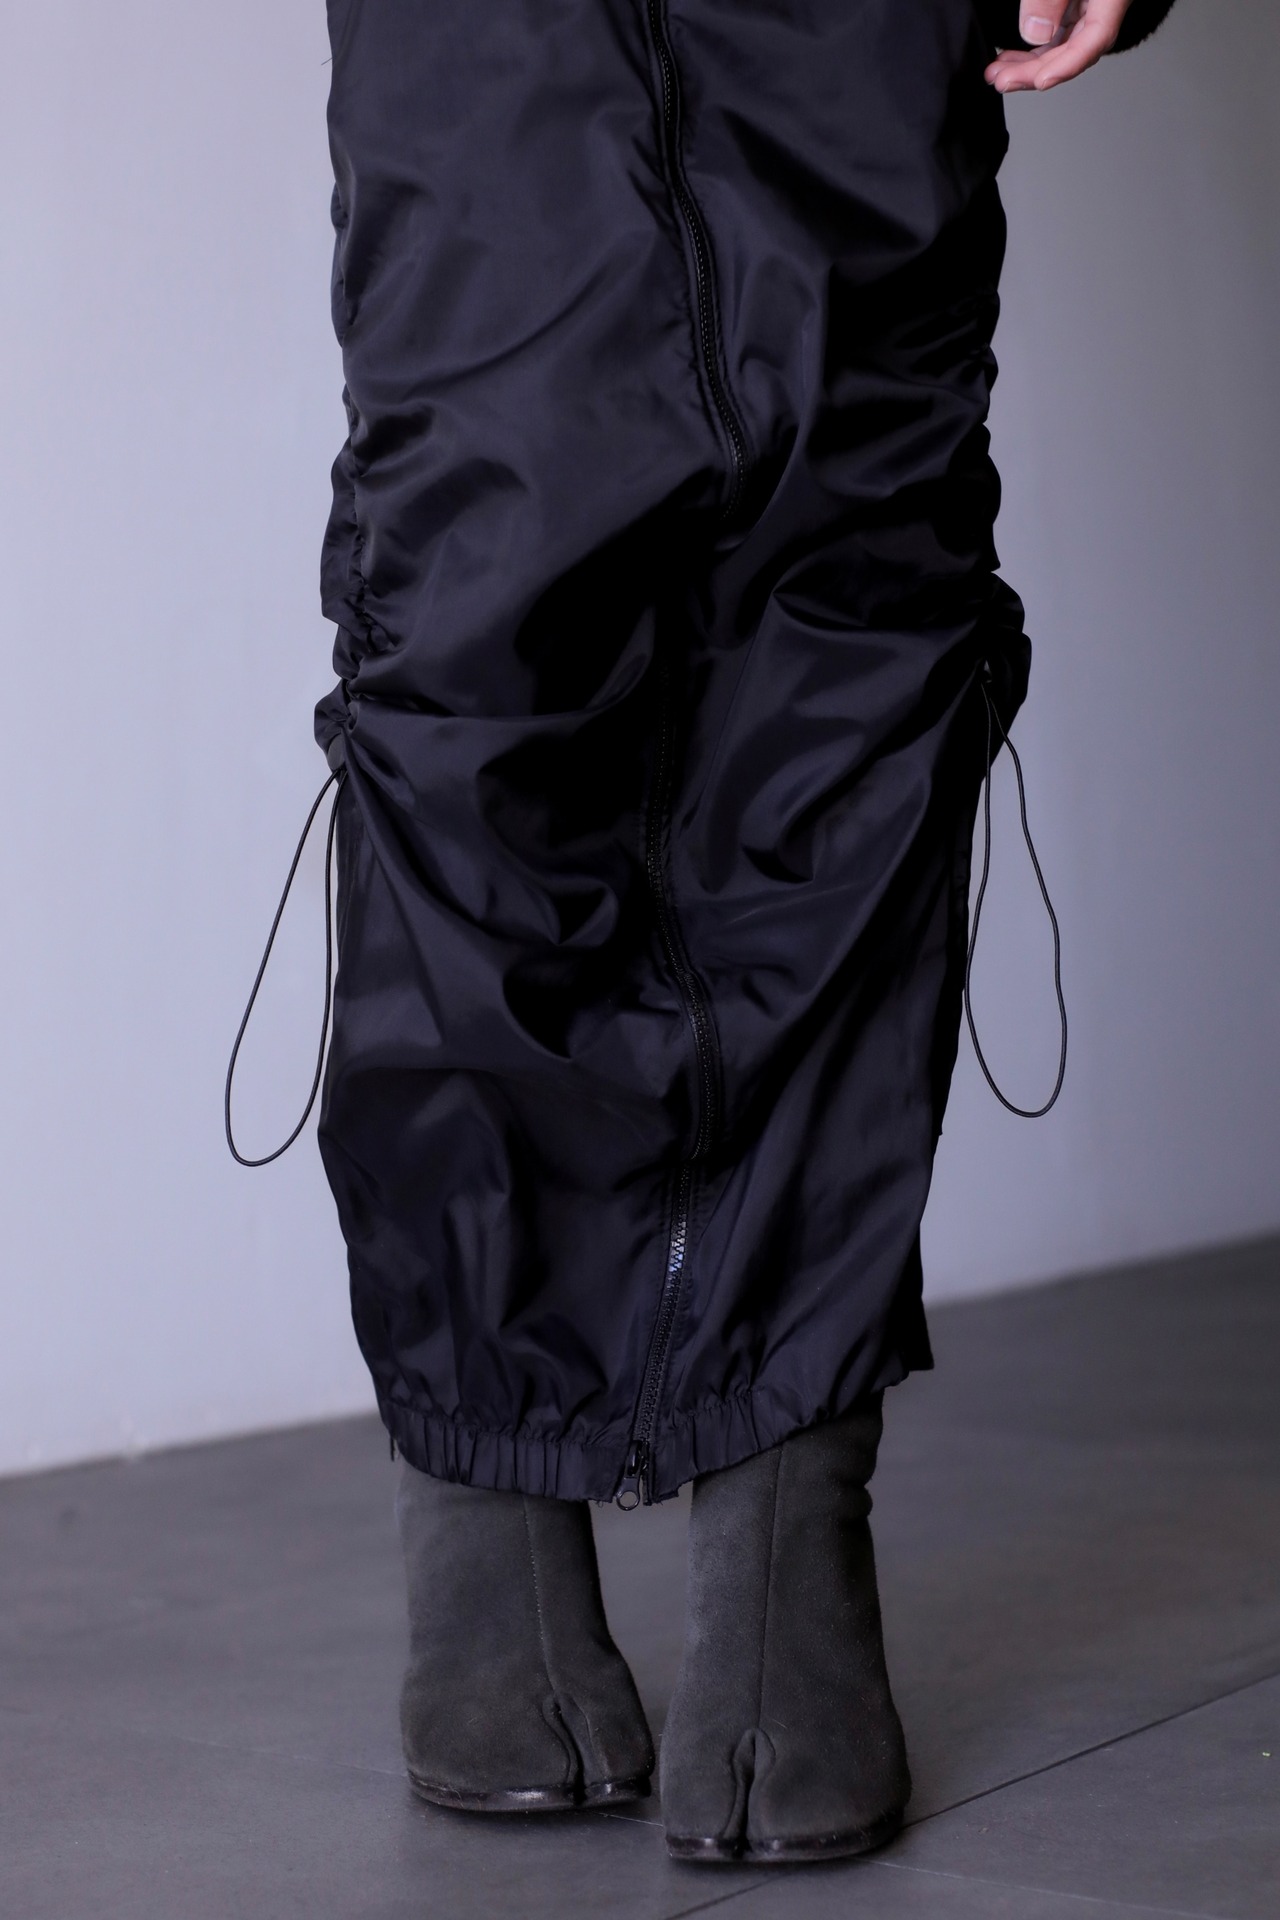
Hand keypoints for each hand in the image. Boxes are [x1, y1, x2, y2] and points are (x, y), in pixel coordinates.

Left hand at [985, 0, 1132, 91]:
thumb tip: (1035, 33)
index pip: (1094, 40)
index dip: (1066, 66)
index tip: (1039, 82)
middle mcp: (1104, 3)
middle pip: (1074, 49)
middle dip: (1035, 71)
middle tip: (1001, 80)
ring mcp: (1091, 2)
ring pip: (1063, 44)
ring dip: (1030, 63)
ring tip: (998, 72)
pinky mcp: (1077, 0)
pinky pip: (1058, 31)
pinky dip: (1035, 46)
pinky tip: (1011, 54)